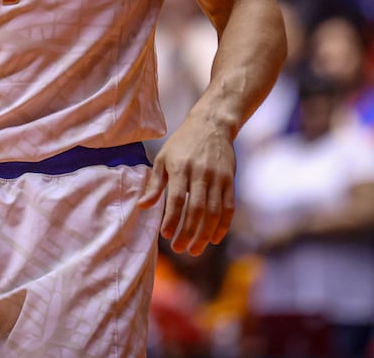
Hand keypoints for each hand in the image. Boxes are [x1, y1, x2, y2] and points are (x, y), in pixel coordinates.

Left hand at [136, 112, 236, 255]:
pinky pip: (228, 208)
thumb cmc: (182, 144)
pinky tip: (214, 239)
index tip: (165, 235)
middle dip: (188, 232)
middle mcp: (200, 173)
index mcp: (180, 167)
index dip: (172, 219)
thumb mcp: (163, 158)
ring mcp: (218, 178)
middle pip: (196, 209)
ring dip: (205, 234)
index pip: (177, 198)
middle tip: (180, 249)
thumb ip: (155, 184)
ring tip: (195, 249)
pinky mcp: (230, 181)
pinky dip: (222, 226)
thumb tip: (142, 206)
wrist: (211, 125)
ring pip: (213, 212)